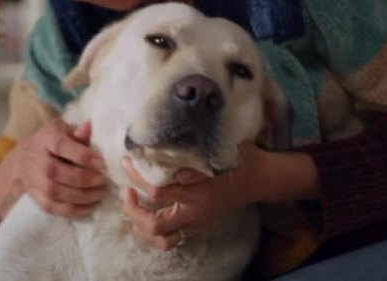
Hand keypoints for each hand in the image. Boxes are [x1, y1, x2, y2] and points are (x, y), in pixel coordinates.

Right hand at [0, 118, 107, 218]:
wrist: (22, 159)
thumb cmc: (50, 141)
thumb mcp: (62, 130)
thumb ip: (77, 132)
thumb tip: (89, 126)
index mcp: (45, 139)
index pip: (60, 146)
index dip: (82, 155)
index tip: (102, 162)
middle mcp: (36, 160)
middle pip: (57, 172)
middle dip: (84, 178)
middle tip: (103, 179)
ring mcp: (33, 180)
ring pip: (55, 192)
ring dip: (81, 195)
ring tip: (101, 193)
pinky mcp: (35, 197)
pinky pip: (52, 207)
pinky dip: (71, 210)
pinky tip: (89, 207)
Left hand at [121, 143, 318, 250]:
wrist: (261, 178)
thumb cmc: (239, 158)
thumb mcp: (219, 150)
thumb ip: (194, 155)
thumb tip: (166, 157)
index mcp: (199, 192)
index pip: (157, 191)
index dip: (138, 176)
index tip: (129, 160)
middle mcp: (195, 210)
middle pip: (153, 223)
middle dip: (132, 208)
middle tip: (125, 188)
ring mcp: (196, 219)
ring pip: (160, 236)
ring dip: (140, 223)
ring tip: (132, 203)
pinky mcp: (197, 221)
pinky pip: (170, 236)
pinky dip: (153, 229)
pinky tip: (147, 211)